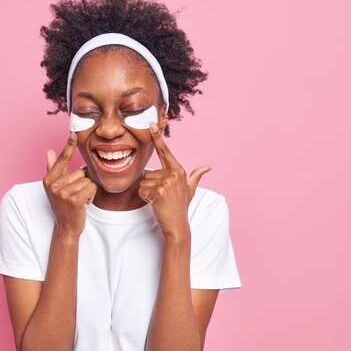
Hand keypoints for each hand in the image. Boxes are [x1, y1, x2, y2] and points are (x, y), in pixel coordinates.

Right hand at [43, 132, 96, 237]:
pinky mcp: (74, 199)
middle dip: (82, 183)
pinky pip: (91, 187)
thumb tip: (48, 151)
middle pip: (80, 172)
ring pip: (87, 180)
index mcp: (49, 179)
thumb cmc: (63, 206)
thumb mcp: (55, 188)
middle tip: (75, 196)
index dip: (69, 146)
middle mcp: (54, 184)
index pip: (62, 159)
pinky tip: (83, 204)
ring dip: (87, 190)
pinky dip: (91, 195)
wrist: (66, 227)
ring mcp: (63, 192)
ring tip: (79, 200)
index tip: (74, 133)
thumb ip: (53, 169)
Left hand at [138, 123, 211, 238]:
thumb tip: (208, 167)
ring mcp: (167, 182)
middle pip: (148, 173)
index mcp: (179, 170)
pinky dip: (145, 198)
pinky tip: (155, 204)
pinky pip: (142, 190)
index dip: (157, 138)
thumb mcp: (190, 190)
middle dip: (151, 186)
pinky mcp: (158, 191)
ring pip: (144, 182)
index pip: (165, 152)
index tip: (151, 125)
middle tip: (162, 197)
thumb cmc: (181, 207)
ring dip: (147, 193)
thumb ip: (196, 176)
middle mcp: (174, 174)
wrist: (177, 225)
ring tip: (160, 200)